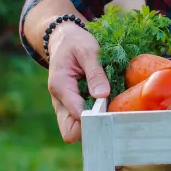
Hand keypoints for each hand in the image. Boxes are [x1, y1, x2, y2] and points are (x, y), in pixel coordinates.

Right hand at [47, 24, 108, 142]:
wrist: (64, 39)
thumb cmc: (76, 42)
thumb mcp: (88, 50)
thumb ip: (95, 73)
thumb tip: (102, 96)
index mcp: (60, 86)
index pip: (76, 115)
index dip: (94, 116)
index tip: (110, 110)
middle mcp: (59, 100)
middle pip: (70, 132)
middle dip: (91, 128)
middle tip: (110, 114)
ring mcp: (64, 105)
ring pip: (75, 129)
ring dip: (93, 123)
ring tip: (110, 108)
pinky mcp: (71, 105)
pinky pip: (80, 120)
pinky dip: (93, 117)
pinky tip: (106, 105)